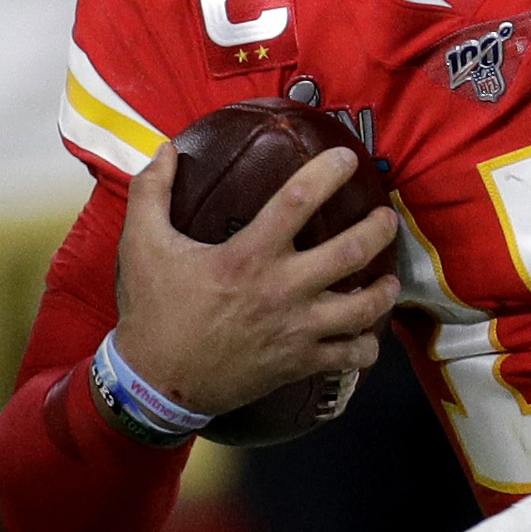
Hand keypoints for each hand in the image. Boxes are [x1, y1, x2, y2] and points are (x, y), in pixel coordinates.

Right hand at [113, 144, 399, 415]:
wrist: (154, 382)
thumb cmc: (152, 310)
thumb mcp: (141, 244)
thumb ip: (151, 192)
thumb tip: (165, 149)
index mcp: (248, 255)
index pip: (298, 200)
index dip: (328, 172)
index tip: (348, 158)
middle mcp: (281, 289)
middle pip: (351, 252)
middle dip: (379, 229)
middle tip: (386, 218)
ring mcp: (296, 329)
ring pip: (364, 307)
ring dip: (385, 290)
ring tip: (390, 277)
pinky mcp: (300, 362)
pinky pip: (352, 355)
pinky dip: (368, 345)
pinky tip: (368, 332)